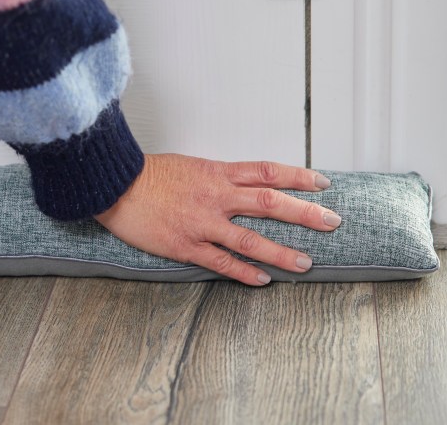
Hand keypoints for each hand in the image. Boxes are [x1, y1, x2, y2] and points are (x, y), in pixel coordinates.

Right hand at [94, 154, 340, 285]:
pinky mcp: (186, 245)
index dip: (298, 177)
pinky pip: (221, 261)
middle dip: (305, 213)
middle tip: (332, 222)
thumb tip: (245, 185)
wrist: (115, 185)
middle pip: (270, 203)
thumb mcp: (190, 166)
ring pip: (250, 239)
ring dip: (281, 252)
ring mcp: (202, 223)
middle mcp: (216, 197)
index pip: (267, 172)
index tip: (322, 183)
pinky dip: (244, 272)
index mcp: (217, 173)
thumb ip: (219, 177)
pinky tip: (263, 280)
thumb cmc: (149, 175)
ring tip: (306, 264)